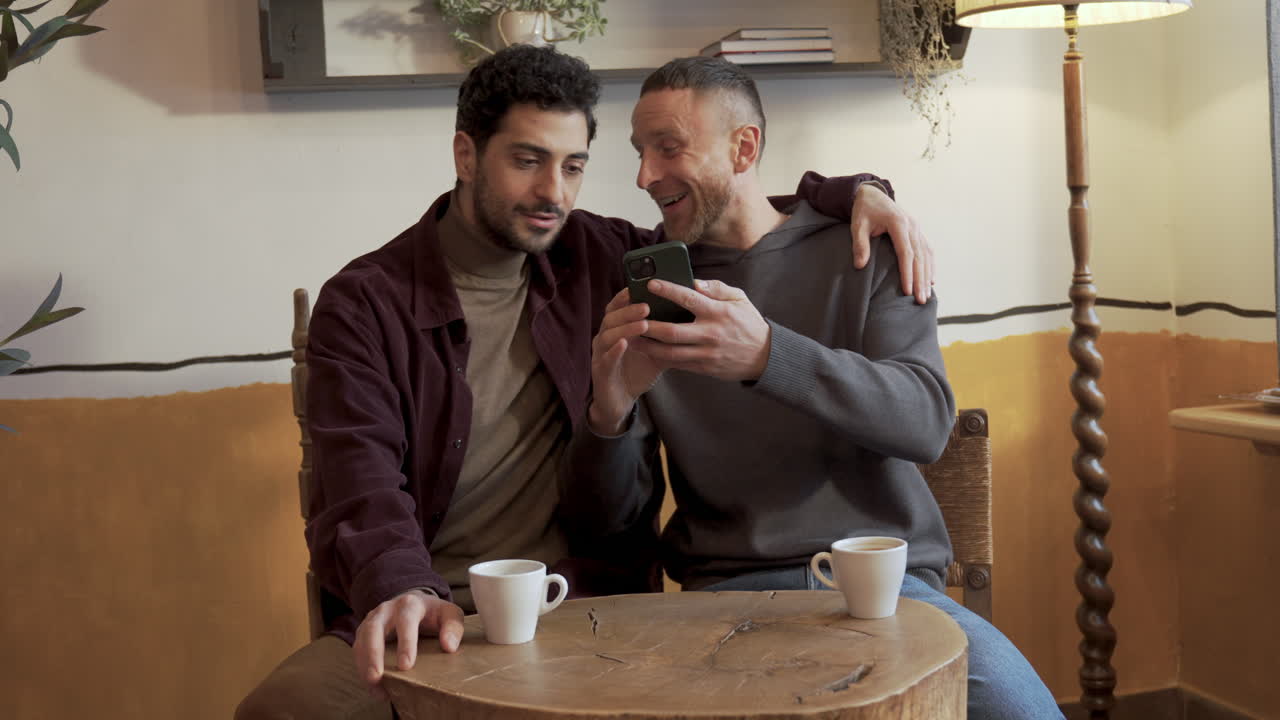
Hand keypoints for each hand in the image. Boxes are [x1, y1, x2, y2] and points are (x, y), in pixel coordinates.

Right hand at [352, 590, 463, 699]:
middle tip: (376, 677)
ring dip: (364, 664)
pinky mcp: (364, 632)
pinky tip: (374, 687)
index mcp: (410, 604)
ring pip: (362, 640)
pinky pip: (358, 650)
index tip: (406, 665)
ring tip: (373, 686)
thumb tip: (449, 646)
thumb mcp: (449, 614)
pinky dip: (362, 669)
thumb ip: (453, 627)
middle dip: (374, 654)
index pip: (406, 621)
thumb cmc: (433, 613)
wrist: (414, 603)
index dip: (405, 643)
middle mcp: (386, 610)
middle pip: (374, 629)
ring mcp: (372, 620)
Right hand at [587, 288, 663, 434]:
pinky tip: (625, 344)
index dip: (626, 296)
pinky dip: (615, 350)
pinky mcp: (600, 371)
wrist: (620, 400)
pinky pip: (606, 359)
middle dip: (629, 310)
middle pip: (612, 317)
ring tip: (643, 323)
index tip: (639, 286)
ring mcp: (600, 354)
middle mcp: (606, 337)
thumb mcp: (656, 349)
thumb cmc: (638, 370)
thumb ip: (666, 334)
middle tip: (647, 305)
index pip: (618, 307)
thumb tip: (688, 318)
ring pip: (608, 335)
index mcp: (617, 328)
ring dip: (625, 327)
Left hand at [632, 279, 770, 381]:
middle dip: (648, 325)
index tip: (650, 284)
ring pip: (670, 352)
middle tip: (631, 317)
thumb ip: (716, 288)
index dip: (668, 291)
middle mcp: (710, 334)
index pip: (689, 299)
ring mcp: (706, 354)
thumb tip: (694, 282)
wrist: (765, 356)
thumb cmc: (748, 323)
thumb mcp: (739, 299)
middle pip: (672, 332)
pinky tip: (646, 350)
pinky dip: (660, 357)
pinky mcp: (704, 368)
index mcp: (718, 313)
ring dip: (647, 346)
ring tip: (630, 338)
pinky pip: (677, 363)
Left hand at [850, 182, 933, 304]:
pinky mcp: (917, 231)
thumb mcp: (858, 225)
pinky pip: (927, 250)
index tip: (907, 290)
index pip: (906, 252)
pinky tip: (930, 280)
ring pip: (926, 255)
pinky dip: (930, 266)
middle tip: (920, 300)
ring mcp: (917, 228)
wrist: (873, 194)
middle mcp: (912, 225)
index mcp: (898, 222)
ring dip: (927, 276)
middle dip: (920, 280)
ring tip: (926, 296)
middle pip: (919, 256)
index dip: (907, 272)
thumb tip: (860, 265)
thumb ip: (860, 244)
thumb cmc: (864, 211)